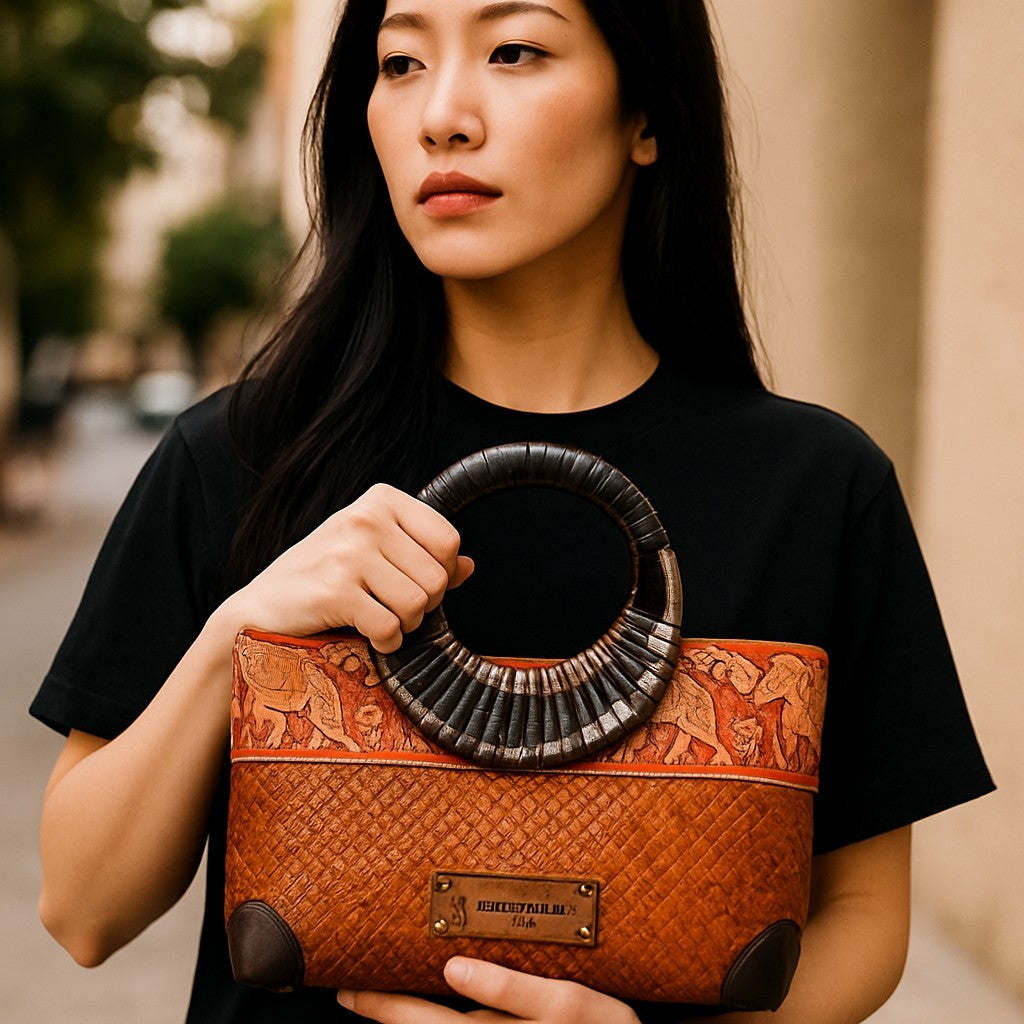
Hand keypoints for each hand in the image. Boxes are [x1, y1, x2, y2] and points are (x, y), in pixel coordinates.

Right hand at [219, 483, 474, 650]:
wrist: (261, 609)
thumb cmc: (322, 579)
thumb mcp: (373, 554)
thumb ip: (422, 558)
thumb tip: (469, 567)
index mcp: (380, 500)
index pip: (448, 539)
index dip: (441, 571)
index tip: (413, 581)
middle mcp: (365, 518)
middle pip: (437, 577)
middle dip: (423, 605)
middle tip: (393, 608)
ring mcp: (348, 552)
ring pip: (417, 604)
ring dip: (405, 625)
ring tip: (379, 620)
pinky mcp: (334, 590)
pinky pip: (390, 627)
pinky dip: (386, 642)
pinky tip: (368, 636)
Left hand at [337, 957, 640, 1022]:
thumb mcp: (569, 1003)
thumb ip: (511, 989)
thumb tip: (454, 968)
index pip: (421, 1021)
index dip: (380, 1007)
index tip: (349, 991)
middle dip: (382, 1014)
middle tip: (348, 995)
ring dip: (405, 1023)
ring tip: (377, 1000)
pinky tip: (425, 1013)